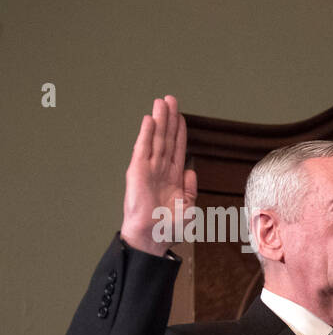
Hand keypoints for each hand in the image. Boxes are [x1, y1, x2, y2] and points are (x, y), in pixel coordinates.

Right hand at [121, 95, 196, 254]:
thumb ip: (191, 188)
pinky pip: (143, 148)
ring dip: (159, 120)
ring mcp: (148, 168)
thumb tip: (191, 171)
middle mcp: (160, 169)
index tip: (181, 116)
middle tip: (171, 99)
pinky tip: (149, 120)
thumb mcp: (188, 207)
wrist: (153, 236)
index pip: (177, 149)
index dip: (179, 132)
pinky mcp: (138, 171)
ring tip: (162, 102)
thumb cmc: (168, 226)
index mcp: (173, 177)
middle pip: (166, 138)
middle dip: (169, 118)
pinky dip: (146, 133)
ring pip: (155, 139)